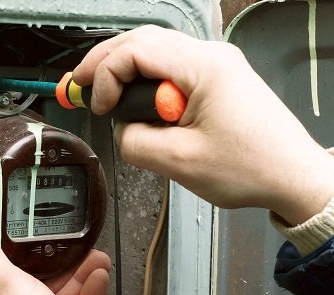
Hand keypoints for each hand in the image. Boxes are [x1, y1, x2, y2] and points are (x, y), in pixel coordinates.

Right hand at [72, 25, 333, 225]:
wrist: (293, 177)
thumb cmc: (251, 169)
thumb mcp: (180, 162)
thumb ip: (135, 141)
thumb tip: (121, 129)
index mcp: (205, 68)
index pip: (137, 51)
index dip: (106, 75)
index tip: (97, 107)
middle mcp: (211, 56)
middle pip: (143, 41)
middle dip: (104, 62)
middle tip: (76, 85)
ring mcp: (215, 66)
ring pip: (155, 52)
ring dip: (122, 70)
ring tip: (99, 93)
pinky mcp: (216, 81)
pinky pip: (170, 69)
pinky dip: (144, 81)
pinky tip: (131, 99)